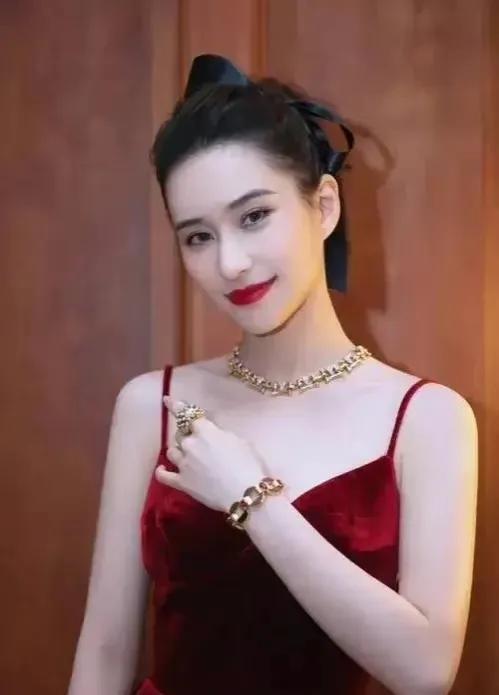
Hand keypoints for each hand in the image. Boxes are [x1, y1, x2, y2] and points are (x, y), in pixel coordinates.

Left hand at [155, 395, 267, 512]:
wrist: (245, 493)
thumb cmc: (249, 464)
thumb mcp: (240, 441)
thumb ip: (222, 435)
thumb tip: (214, 435)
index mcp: (205, 431)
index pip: (188, 415)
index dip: (177, 406)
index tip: (166, 400)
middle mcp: (190, 445)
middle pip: (181, 435)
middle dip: (189, 437)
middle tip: (200, 444)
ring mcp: (184, 464)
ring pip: (172, 452)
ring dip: (178, 451)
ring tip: (186, 456)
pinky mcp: (182, 483)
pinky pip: (164, 476)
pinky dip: (161, 472)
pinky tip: (161, 469)